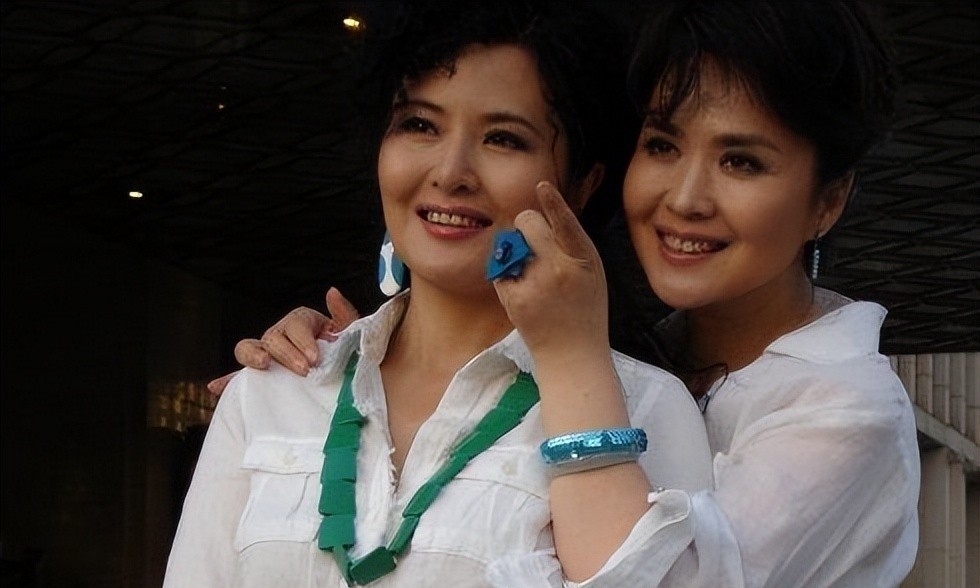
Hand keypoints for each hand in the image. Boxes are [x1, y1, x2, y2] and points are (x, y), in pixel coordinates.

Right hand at [206, 287, 359, 394]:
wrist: (348, 380)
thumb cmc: (348, 355)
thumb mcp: (351, 335)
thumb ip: (344, 314)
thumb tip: (331, 291)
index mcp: (302, 323)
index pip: (295, 323)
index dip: (303, 340)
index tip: (315, 358)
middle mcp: (281, 336)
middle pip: (272, 337)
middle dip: (287, 353)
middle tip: (304, 370)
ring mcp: (267, 355)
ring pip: (248, 348)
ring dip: (253, 357)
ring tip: (264, 366)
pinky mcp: (261, 377)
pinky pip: (239, 377)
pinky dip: (226, 380)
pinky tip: (216, 387)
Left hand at [492, 181, 609, 360]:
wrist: (572, 354)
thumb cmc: (584, 309)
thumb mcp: (592, 272)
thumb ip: (571, 244)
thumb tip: (545, 215)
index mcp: (584, 259)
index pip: (567, 223)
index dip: (554, 203)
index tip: (542, 187)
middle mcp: (559, 269)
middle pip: (527, 221)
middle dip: (527, 225)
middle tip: (536, 247)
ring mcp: (535, 284)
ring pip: (511, 243)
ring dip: (518, 252)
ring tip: (536, 279)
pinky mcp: (514, 298)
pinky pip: (500, 269)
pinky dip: (508, 275)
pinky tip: (525, 293)